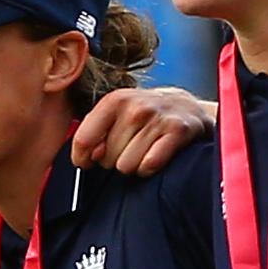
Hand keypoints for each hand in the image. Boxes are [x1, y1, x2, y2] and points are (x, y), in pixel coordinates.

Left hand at [71, 83, 214, 174]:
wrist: (186, 108)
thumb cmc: (144, 115)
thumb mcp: (116, 114)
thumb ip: (94, 133)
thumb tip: (89, 157)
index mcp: (114, 101)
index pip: (83, 139)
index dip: (81, 158)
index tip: (87, 162)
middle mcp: (135, 107)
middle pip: (107, 158)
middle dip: (114, 160)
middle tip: (128, 149)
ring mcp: (157, 119)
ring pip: (127, 166)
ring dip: (134, 165)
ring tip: (143, 151)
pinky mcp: (177, 132)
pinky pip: (149, 166)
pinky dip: (150, 167)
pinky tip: (155, 155)